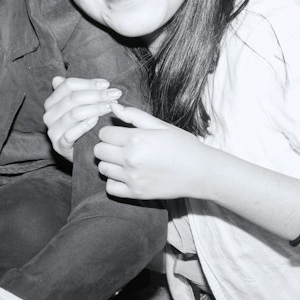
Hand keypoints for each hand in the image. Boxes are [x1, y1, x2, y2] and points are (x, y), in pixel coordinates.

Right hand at [44, 76, 121, 161]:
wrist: (82, 152)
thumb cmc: (82, 125)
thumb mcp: (78, 106)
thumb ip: (72, 91)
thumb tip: (57, 78)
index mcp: (52, 102)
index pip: (68, 86)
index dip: (88, 83)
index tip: (107, 84)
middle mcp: (49, 115)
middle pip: (73, 99)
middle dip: (96, 95)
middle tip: (114, 95)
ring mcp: (53, 131)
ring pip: (74, 114)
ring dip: (95, 108)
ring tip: (110, 107)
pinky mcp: (59, 146)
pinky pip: (70, 134)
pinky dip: (83, 126)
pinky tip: (96, 121)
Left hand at [94, 103, 209, 200]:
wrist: (201, 172)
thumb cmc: (183, 145)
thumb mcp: (161, 125)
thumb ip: (134, 116)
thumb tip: (113, 106)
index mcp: (136, 139)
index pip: (104, 133)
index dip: (111, 132)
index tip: (121, 135)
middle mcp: (130, 159)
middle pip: (99, 151)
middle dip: (107, 146)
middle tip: (121, 147)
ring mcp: (132, 178)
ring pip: (103, 168)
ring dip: (110, 163)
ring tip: (125, 161)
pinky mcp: (136, 193)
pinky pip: (110, 187)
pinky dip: (115, 182)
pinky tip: (126, 176)